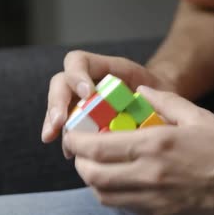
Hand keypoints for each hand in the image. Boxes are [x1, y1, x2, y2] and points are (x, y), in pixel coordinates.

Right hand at [41, 51, 175, 143]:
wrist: (161, 106)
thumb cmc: (159, 95)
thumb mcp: (158, 88)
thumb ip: (152, 95)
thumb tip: (145, 106)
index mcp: (104, 69)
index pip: (78, 61)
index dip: (77, 75)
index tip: (87, 93)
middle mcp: (87, 83)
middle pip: (60, 83)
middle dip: (57, 102)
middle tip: (60, 121)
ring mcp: (80, 102)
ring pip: (58, 106)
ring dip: (52, 121)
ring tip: (52, 136)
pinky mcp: (82, 122)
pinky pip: (67, 128)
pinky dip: (66, 140)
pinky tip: (69, 152)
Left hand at [63, 86, 213, 214]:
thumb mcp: (200, 116)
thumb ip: (165, 101)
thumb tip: (140, 91)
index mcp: (157, 146)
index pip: (97, 148)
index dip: (77, 141)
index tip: (73, 134)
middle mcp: (150, 176)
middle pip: (93, 177)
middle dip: (80, 163)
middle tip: (82, 152)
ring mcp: (155, 202)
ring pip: (105, 197)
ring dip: (94, 181)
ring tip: (101, 166)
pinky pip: (125, 208)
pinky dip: (114, 195)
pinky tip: (124, 181)